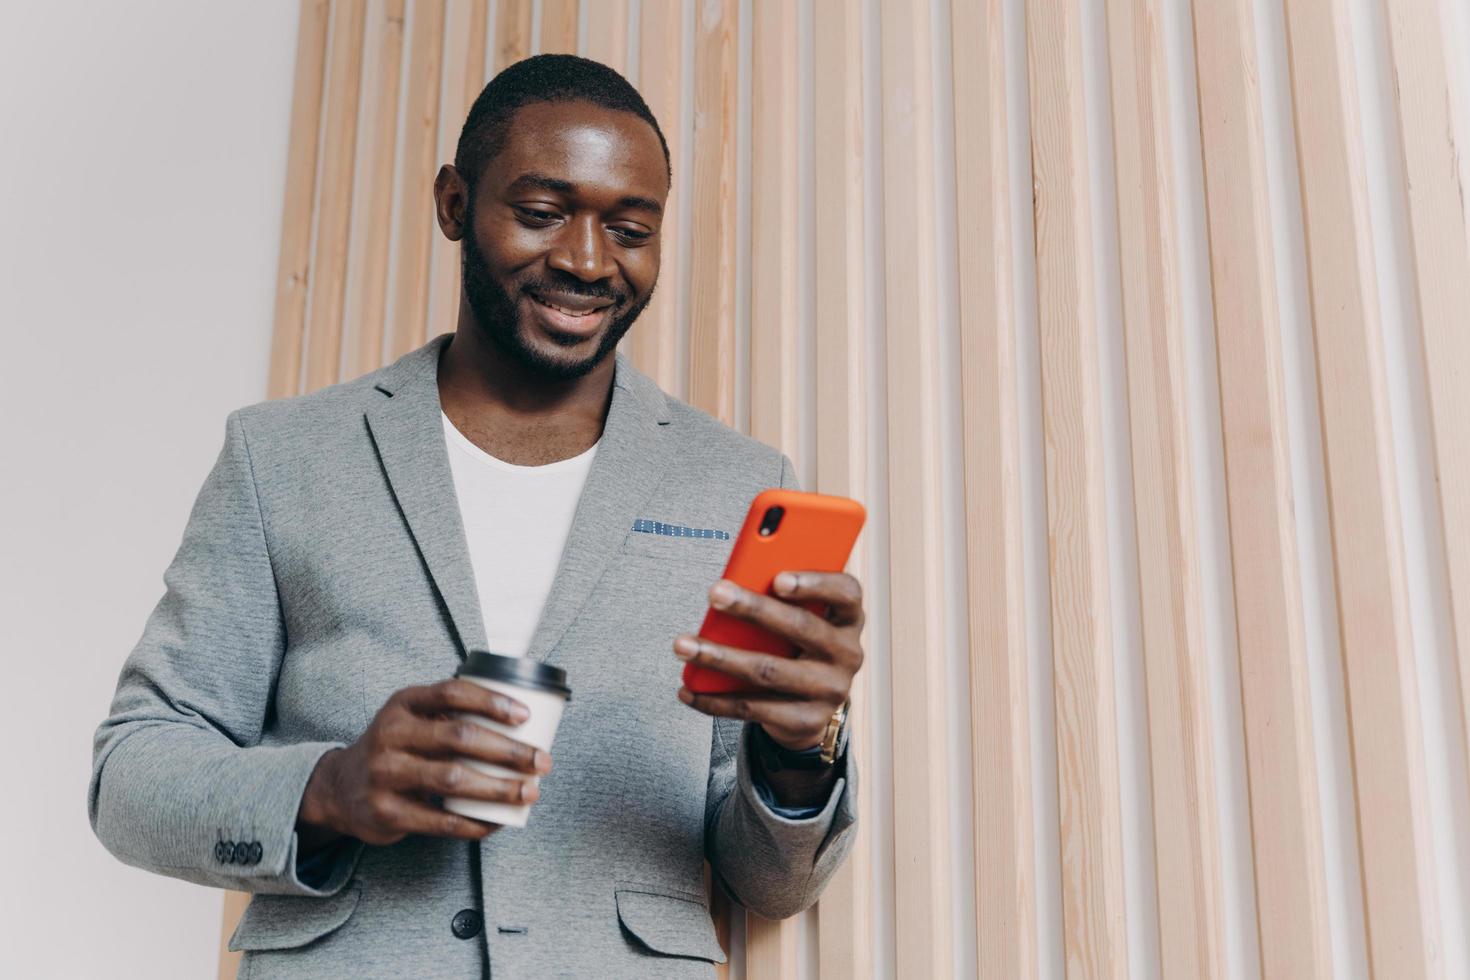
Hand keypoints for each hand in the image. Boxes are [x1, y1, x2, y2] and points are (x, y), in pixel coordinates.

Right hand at [297, 679, 551, 847]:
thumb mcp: (411, 719)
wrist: (340, 788)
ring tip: (529, 791)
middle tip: (541, 761)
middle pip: (459, 737)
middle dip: (508, 750)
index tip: (525, 716)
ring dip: (498, 788)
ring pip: (453, 779)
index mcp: (403, 704)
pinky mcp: (386, 812)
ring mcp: (385, 774)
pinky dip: (475, 823)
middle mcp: (390, 735)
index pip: (451, 693)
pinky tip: (498, 822)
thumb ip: (451, 714)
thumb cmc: (396, 748)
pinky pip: (440, 821)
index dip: (491, 701)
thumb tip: (523, 720)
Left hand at [673, 571, 864, 750]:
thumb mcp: (803, 618)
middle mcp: (847, 653)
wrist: (811, 706)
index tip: (778, 578)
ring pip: (768, 670)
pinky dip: (714, 700)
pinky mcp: (805, 720)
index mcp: (848, 618)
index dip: (815, 584)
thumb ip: (781, 598)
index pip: (845, 593)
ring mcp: (829, 690)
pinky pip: (753, 709)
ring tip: (683, 645)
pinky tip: (687, 690)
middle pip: (800, 627)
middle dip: (752, 609)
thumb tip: (733, 587)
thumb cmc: (797, 644)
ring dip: (720, 657)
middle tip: (715, 594)